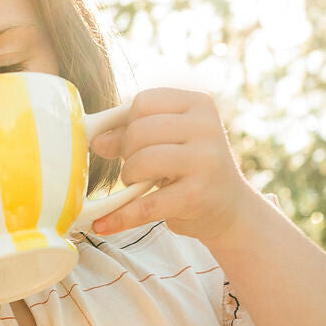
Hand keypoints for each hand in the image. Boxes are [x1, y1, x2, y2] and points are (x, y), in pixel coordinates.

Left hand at [88, 88, 254, 246]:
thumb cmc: (191, 169)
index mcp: (198, 104)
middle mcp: (205, 127)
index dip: (126, 124)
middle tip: (135, 169)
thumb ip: (132, 135)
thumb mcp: (168, 143)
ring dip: (128, 178)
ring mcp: (204, 160)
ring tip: (138, 186)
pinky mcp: (195, 195)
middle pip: (139, 130)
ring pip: (141, 161)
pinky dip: (120, 216)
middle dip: (126, 154)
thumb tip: (95, 140)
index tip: (129, 143)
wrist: (229, 208)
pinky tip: (103, 224)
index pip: (143, 102)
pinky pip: (145, 205)